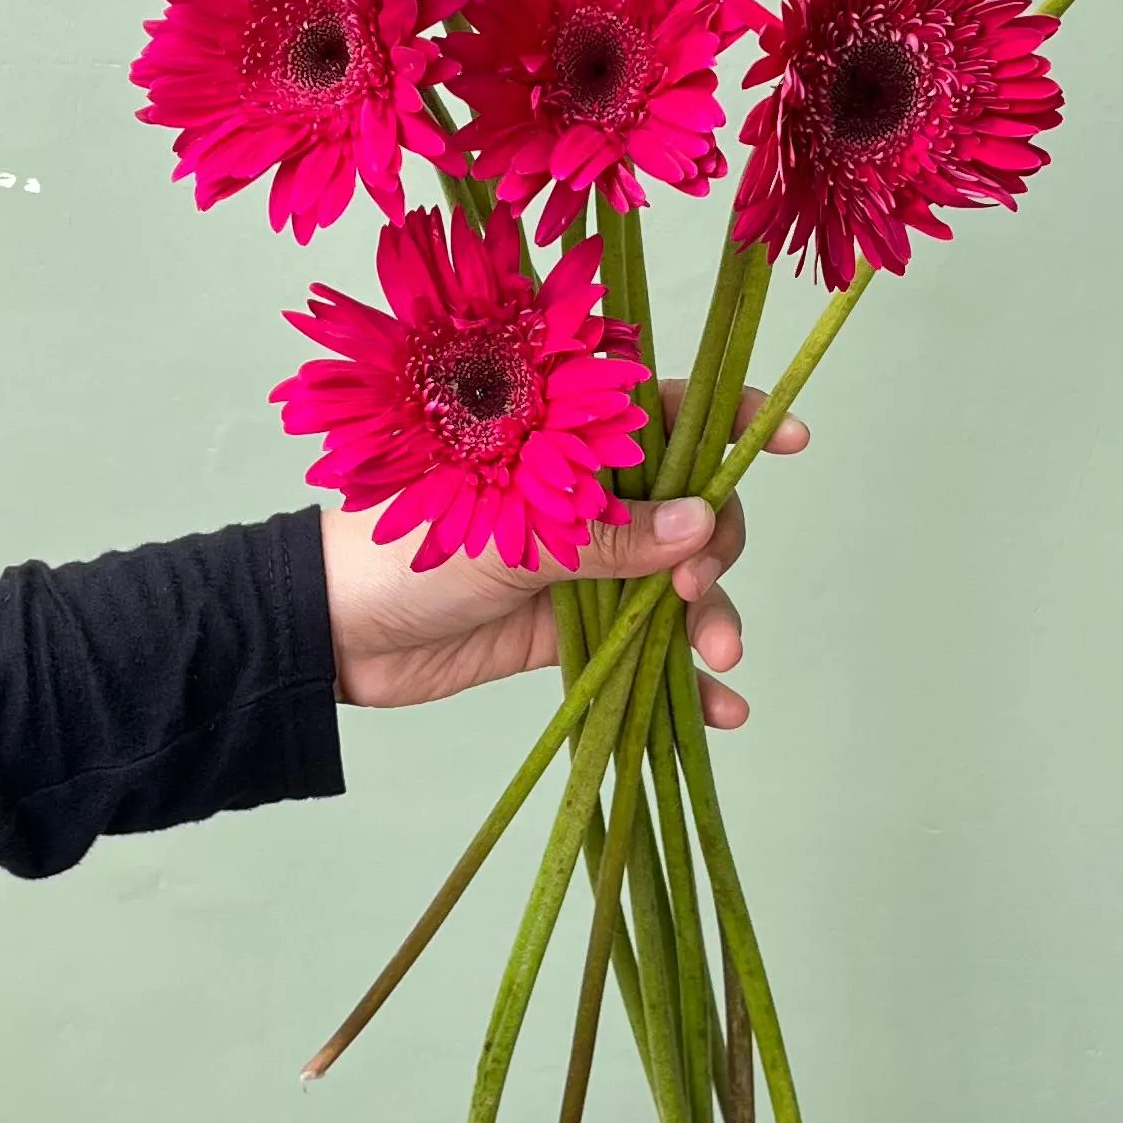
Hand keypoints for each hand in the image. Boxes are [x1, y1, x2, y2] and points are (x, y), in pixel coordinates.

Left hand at [318, 388, 808, 727]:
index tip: (786, 437)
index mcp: (567, 439)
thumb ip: (608, 533)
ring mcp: (589, 563)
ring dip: (711, 619)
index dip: (729, 418)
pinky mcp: (578, 629)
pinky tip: (721, 711)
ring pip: (679, 583)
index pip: (662, 411)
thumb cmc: (402, 544)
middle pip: (692, 507)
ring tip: (718, 658)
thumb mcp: (513, 531)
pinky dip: (686, 681)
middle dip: (716, 546)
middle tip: (695, 587)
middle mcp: (589, 494)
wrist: (336, 632)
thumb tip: (700, 525)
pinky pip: (649, 648)